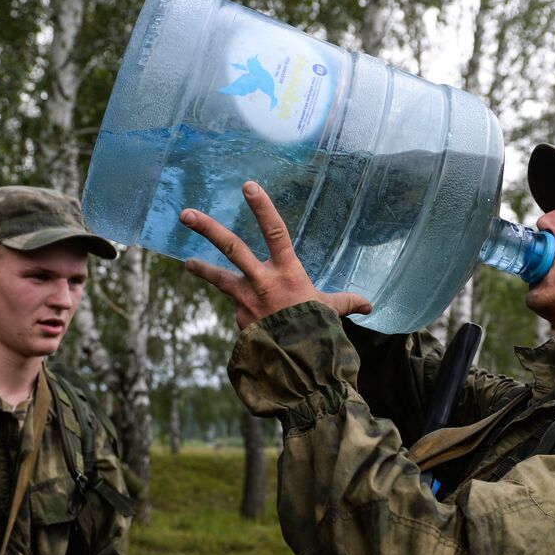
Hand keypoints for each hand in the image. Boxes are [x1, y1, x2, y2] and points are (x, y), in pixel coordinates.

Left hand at [181, 181, 371, 328]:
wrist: (296, 368)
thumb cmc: (317, 335)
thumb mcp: (332, 313)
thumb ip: (347, 302)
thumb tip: (369, 305)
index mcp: (288, 273)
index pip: (275, 231)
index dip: (262, 208)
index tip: (248, 186)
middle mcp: (262, 282)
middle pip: (231, 247)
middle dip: (207, 228)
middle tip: (185, 214)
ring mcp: (246, 300)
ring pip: (219, 278)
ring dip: (202, 268)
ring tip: (188, 263)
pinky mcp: (238, 319)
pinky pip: (239, 309)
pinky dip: (245, 311)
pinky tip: (256, 323)